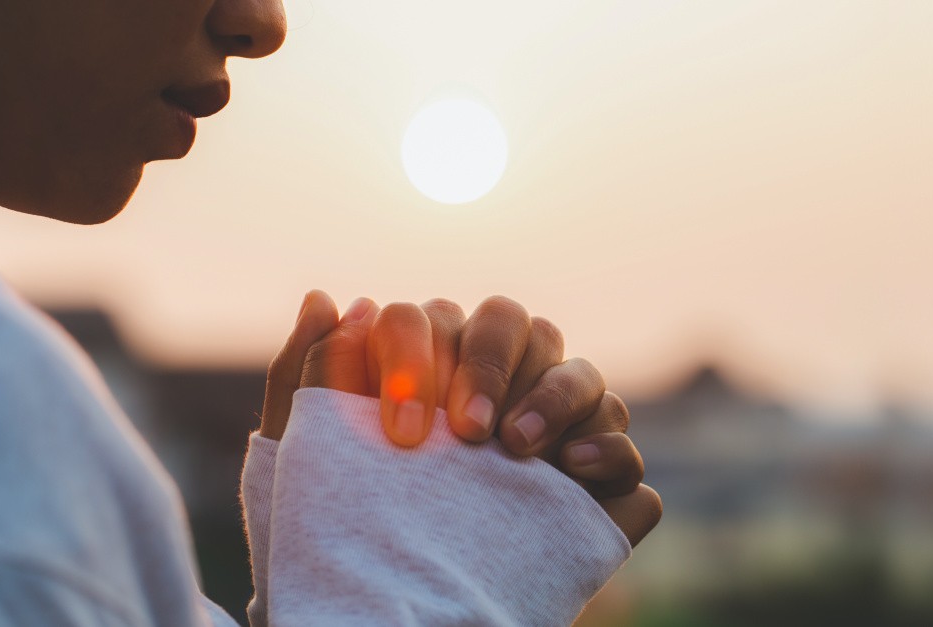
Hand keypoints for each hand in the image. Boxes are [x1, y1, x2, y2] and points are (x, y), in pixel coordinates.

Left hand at [260, 290, 661, 545]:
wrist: (390, 606)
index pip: (439, 320)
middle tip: (466, 432)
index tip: (403, 431)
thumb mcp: (310, 458)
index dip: (423, 357)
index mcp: (434, 365)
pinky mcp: (596, 486)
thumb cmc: (346, 524)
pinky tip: (574, 471)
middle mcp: (500, 387)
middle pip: (518, 325)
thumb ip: (308, 375)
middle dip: (491, 365)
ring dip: (554, 396)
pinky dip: (609, 449)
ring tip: (517, 451)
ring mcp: (555, 432)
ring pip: (582, 373)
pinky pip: (623, 447)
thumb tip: (328, 300)